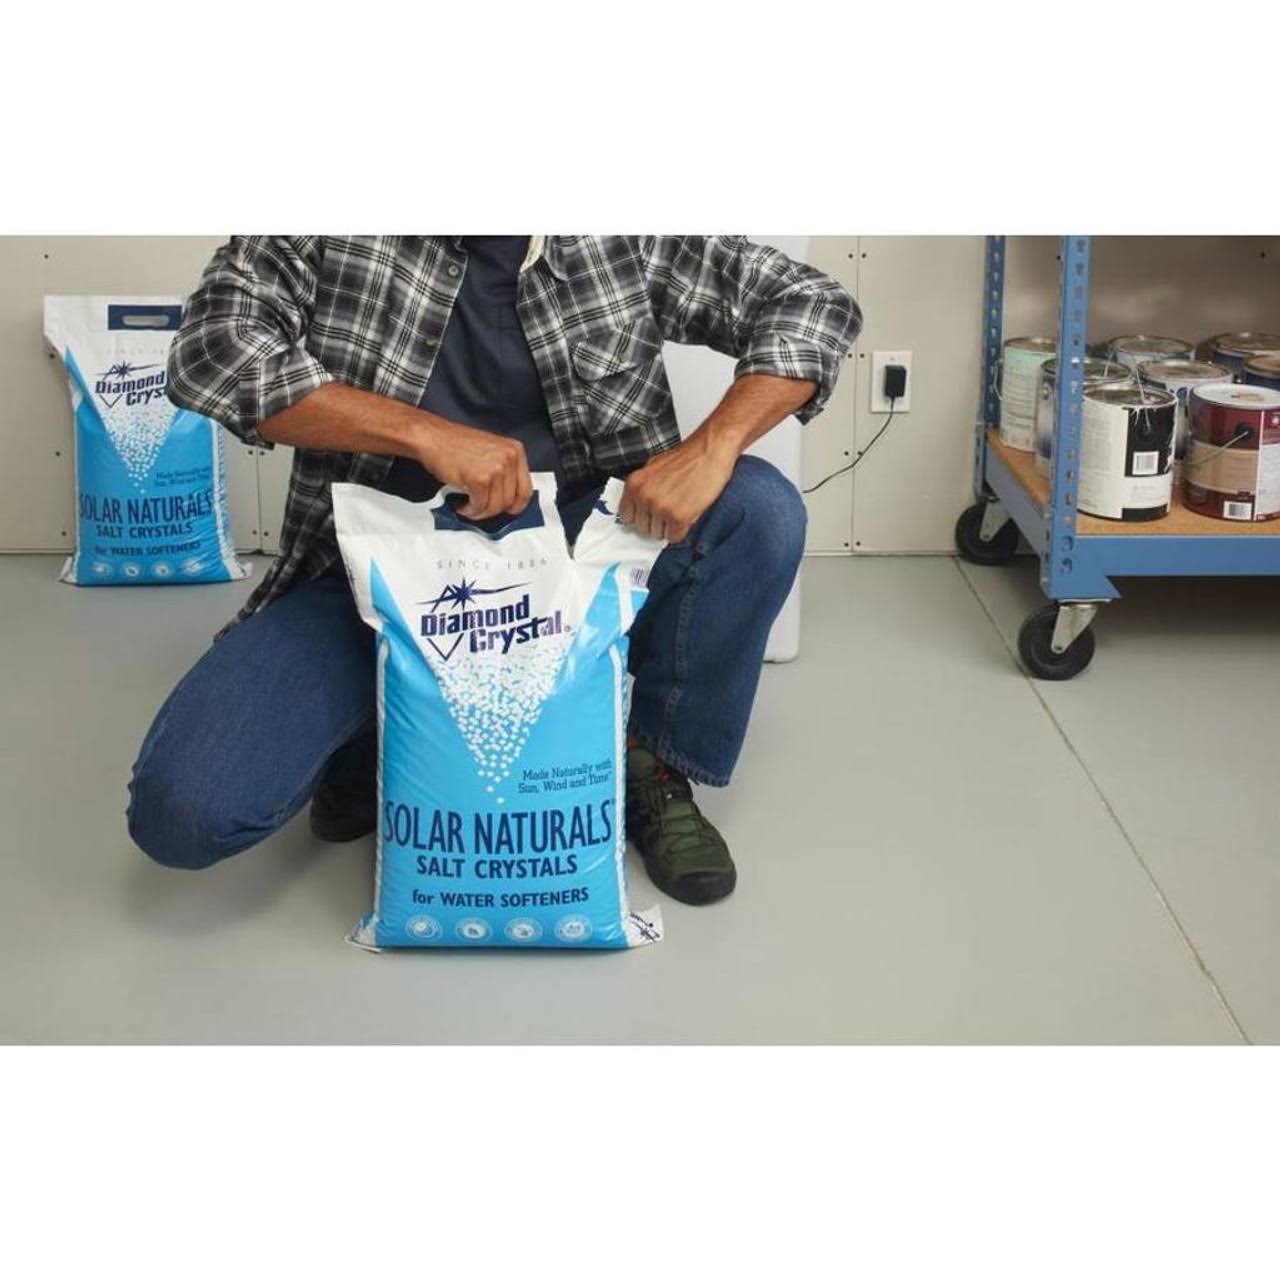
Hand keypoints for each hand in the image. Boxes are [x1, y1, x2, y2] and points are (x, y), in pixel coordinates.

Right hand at [418, 418, 531, 518]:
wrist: (433, 438)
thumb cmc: (456, 444)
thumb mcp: (491, 451)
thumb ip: (505, 470)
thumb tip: (509, 497)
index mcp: (515, 450)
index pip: (526, 489)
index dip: (517, 505)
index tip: (509, 511)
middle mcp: (509, 458)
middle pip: (509, 500)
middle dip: (493, 510)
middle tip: (480, 507)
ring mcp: (495, 469)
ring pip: (495, 506)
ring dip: (480, 511)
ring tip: (469, 506)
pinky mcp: (480, 479)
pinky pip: (479, 506)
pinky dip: (469, 510)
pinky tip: (462, 504)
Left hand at [620, 435, 735, 542]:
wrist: (710, 451)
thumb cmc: (687, 458)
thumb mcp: (654, 468)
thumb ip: (643, 488)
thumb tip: (639, 508)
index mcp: (634, 484)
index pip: (627, 517)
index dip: (641, 517)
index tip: (649, 515)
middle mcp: (644, 496)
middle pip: (643, 528)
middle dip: (657, 521)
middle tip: (671, 507)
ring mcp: (660, 508)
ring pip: (659, 534)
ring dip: (670, 526)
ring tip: (681, 506)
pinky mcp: (678, 517)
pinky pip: (674, 537)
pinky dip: (682, 530)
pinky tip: (688, 513)